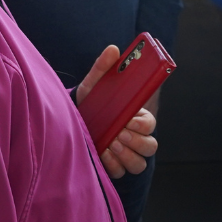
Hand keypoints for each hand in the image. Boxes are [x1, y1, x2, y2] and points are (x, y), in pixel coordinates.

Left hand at [75, 47, 157, 177]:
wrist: (71, 120)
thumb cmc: (90, 102)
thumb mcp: (94, 84)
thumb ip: (103, 67)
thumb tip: (113, 49)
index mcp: (135, 117)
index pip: (150, 124)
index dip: (143, 125)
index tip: (130, 120)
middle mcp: (134, 138)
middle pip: (150, 147)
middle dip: (136, 142)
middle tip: (119, 135)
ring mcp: (125, 154)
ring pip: (139, 164)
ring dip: (127, 157)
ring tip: (111, 145)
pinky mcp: (113, 166)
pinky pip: (121, 172)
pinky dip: (113, 166)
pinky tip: (102, 154)